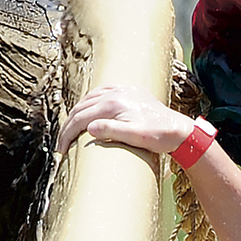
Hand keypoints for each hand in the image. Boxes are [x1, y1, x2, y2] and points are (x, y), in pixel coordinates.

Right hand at [56, 83, 193, 158]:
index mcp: (113, 104)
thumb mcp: (136, 137)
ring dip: (77, 114)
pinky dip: (90, 103)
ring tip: (71, 130)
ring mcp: (121, 90)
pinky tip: (88, 112)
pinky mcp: (127, 91)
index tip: (61, 150)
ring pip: (88, 99)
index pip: (80, 118)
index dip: (67, 134)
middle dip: (68, 126)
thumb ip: (112, 131)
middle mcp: (114, 93)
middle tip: (62, 144)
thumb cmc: (159, 136)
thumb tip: (88, 128)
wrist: (179, 129)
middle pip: (80, 108)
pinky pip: (100, 93)